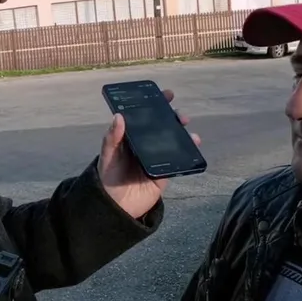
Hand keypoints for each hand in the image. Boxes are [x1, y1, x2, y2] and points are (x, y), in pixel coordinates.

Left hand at [97, 89, 200, 218]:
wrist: (117, 206)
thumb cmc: (109, 177)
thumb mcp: (108, 156)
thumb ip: (112, 138)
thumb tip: (118, 116)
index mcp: (132, 137)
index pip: (145, 116)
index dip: (156, 104)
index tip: (167, 94)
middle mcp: (146, 144)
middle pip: (163, 126)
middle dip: (173, 117)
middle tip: (179, 115)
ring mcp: (158, 157)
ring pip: (174, 140)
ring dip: (183, 132)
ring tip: (186, 127)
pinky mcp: (166, 171)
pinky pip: (180, 159)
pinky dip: (189, 150)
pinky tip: (193, 143)